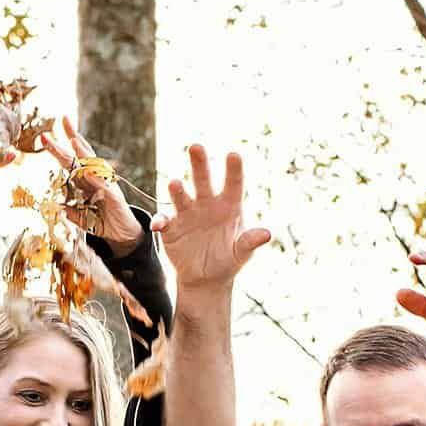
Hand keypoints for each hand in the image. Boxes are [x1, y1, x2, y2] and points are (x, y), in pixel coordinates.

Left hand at [46, 116, 144, 256]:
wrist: (123, 236)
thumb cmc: (103, 223)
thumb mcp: (82, 219)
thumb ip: (71, 213)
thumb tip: (58, 206)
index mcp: (85, 182)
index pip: (71, 160)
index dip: (59, 147)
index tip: (45, 135)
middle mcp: (96, 178)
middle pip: (81, 155)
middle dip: (71, 137)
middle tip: (61, 120)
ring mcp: (105, 185)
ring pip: (93, 164)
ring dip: (83, 152)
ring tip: (73, 139)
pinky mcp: (114, 196)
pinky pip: (103, 185)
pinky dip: (95, 178)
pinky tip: (86, 171)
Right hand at [153, 144, 270, 292]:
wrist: (206, 278)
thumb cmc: (228, 260)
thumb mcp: (242, 254)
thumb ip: (250, 242)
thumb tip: (267, 234)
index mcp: (229, 206)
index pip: (233, 184)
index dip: (234, 170)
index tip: (234, 155)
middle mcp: (207, 203)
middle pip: (202, 179)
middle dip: (199, 163)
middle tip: (196, 147)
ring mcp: (187, 213)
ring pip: (181, 195)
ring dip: (177, 190)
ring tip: (175, 184)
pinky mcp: (171, 227)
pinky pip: (164, 220)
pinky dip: (160, 221)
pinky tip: (158, 225)